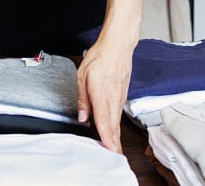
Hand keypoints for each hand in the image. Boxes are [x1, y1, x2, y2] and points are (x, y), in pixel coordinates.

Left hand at [78, 36, 134, 152]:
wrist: (118, 46)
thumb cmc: (100, 57)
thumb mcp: (82, 75)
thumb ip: (82, 98)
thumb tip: (83, 116)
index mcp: (101, 93)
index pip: (104, 119)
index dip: (106, 136)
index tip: (108, 148)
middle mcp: (113, 98)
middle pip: (113, 126)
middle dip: (113, 143)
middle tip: (113, 157)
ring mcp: (119, 98)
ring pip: (117, 122)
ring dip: (115, 137)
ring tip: (114, 151)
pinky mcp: (122, 96)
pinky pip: (118, 115)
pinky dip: (116, 127)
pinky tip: (113, 134)